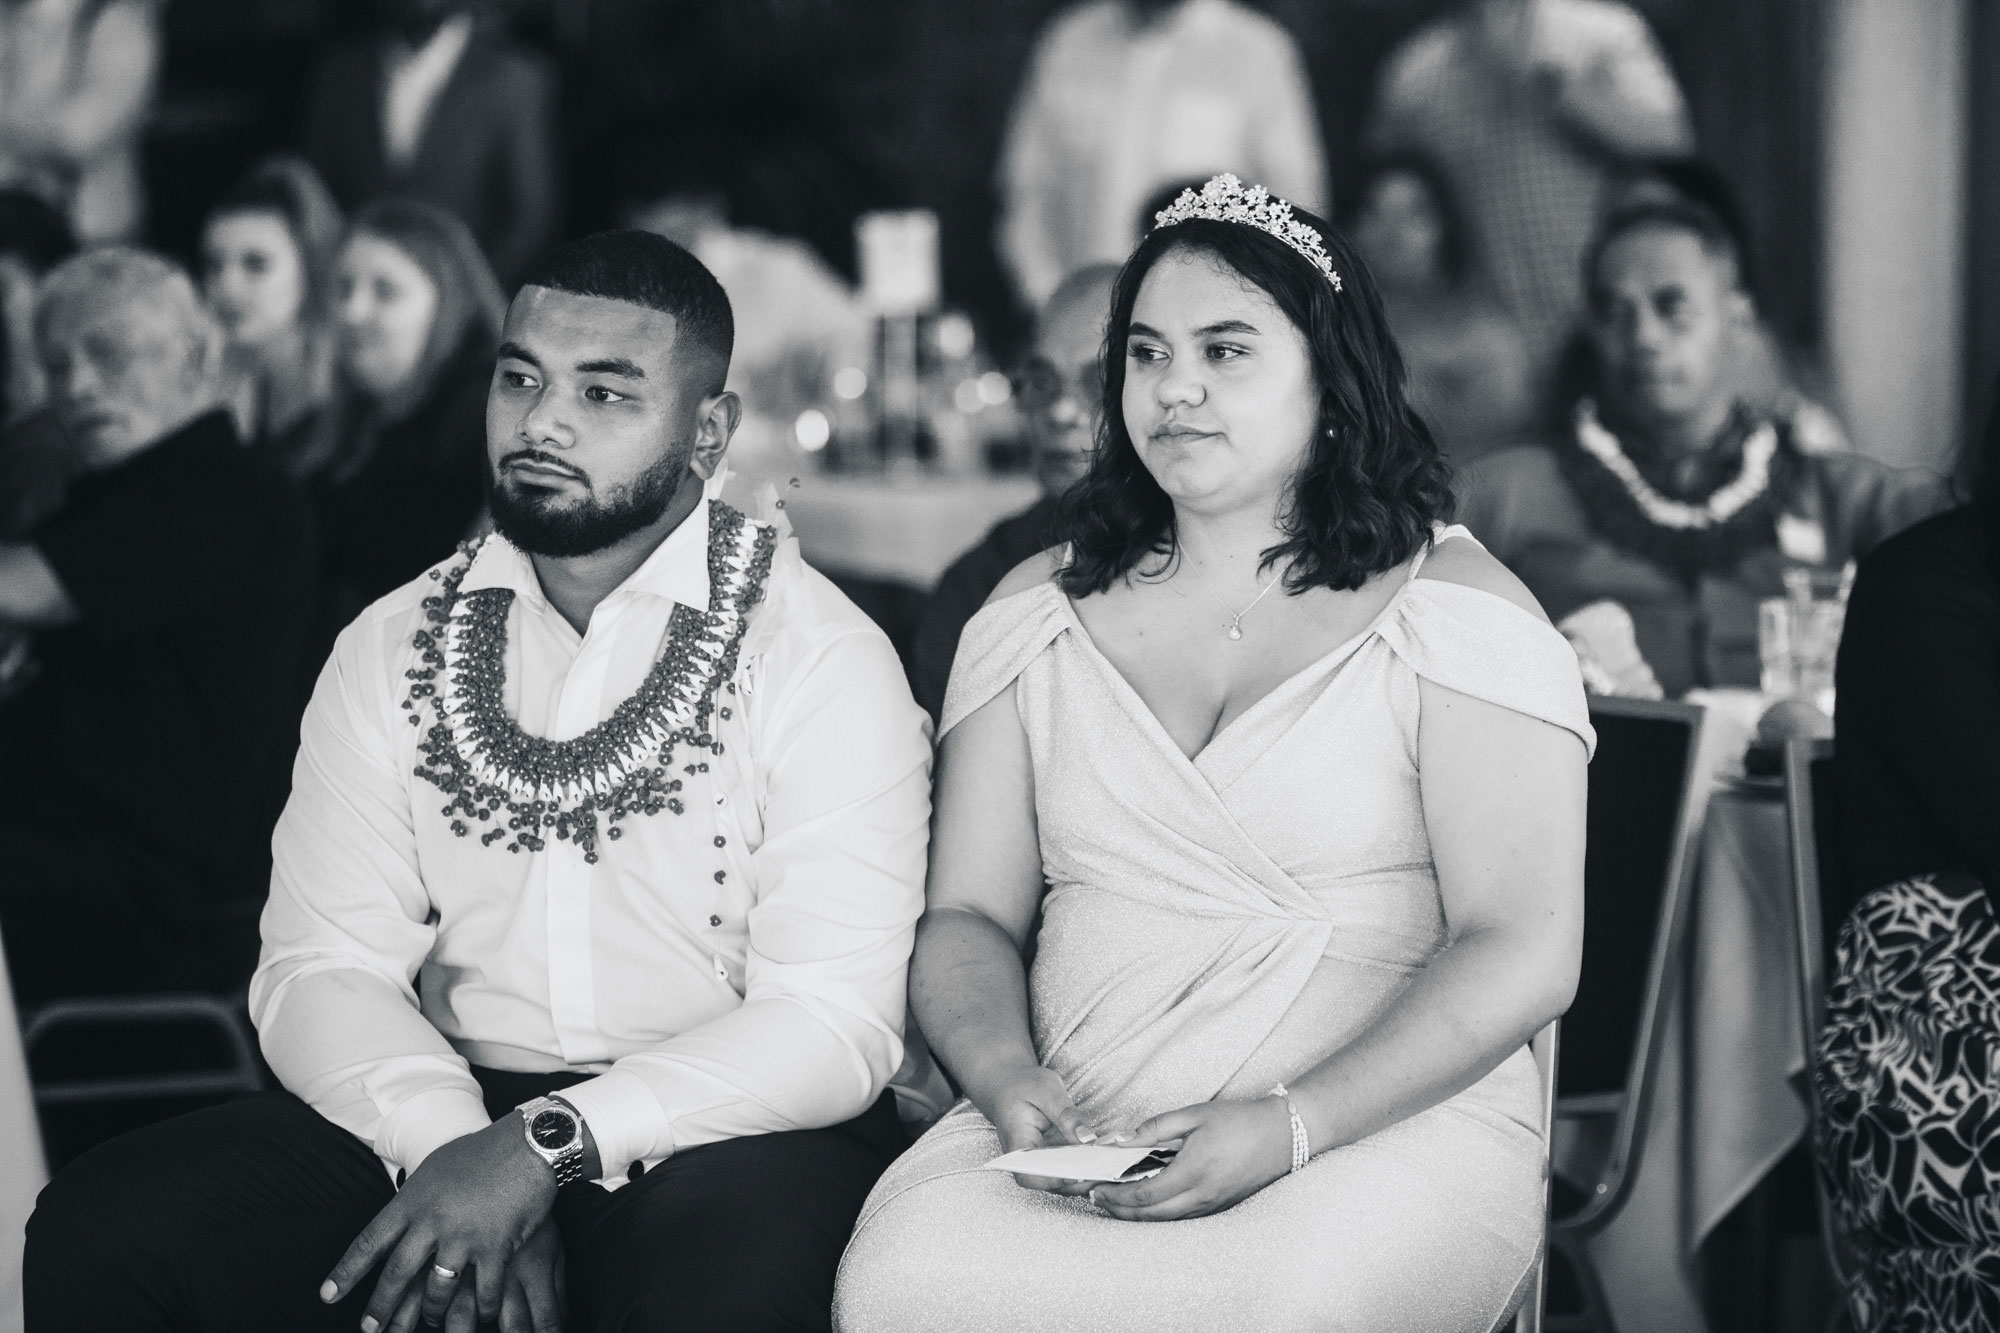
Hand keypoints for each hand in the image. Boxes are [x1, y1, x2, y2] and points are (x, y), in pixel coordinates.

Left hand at [320, 1114, 555, 1331]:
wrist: (527, 1143)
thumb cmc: (483, 1150)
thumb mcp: (437, 1166)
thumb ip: (417, 1195)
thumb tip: (402, 1210)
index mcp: (413, 1200)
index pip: (370, 1242)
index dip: (346, 1272)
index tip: (328, 1295)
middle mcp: (432, 1222)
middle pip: (397, 1274)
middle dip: (380, 1307)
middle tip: (369, 1330)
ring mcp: (463, 1237)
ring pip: (436, 1290)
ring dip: (432, 1313)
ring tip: (431, 1324)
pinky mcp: (496, 1248)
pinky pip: (482, 1292)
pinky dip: (480, 1309)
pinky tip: (481, 1317)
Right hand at [972, 1063, 1101, 1195]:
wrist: (1011, 1086)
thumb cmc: (1024, 1085)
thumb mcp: (1047, 1091)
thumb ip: (1067, 1115)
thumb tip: (1088, 1139)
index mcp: (1017, 1144)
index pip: (1031, 1176)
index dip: (1056, 1180)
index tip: (1083, 1173)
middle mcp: (1027, 1161)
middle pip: (1052, 1184)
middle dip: (1081, 1180)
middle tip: (1109, 1167)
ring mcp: (1041, 1162)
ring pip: (1064, 1182)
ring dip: (1088, 1176)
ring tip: (1113, 1164)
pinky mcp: (1053, 1159)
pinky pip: (1070, 1171)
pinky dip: (1088, 1167)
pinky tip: (1107, 1158)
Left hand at [1089, 1097, 1291, 1221]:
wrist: (1284, 1135)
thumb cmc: (1240, 1120)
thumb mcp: (1195, 1114)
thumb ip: (1155, 1127)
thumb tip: (1121, 1138)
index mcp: (1193, 1171)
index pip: (1144, 1195)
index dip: (1116, 1196)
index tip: (1096, 1188)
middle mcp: (1202, 1195)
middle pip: (1150, 1215)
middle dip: (1119, 1210)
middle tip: (1098, 1198)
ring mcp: (1212, 1205)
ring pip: (1166, 1221)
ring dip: (1137, 1215)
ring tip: (1116, 1201)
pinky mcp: (1220, 1207)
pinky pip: (1182, 1218)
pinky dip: (1159, 1214)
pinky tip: (1148, 1202)